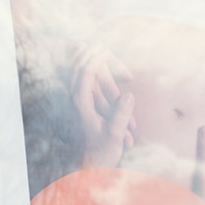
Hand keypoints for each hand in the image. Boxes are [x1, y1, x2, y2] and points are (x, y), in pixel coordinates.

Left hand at [69, 44, 136, 168]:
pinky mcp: (82, 106)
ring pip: (76, 76)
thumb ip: (121, 114)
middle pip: (76, 71)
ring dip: (83, 61)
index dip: (94, 58)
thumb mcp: (115, 134)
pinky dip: (85, 71)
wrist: (93, 163)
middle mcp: (76, 100)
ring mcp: (77, 103)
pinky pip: (81, 83)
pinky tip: (93, 66)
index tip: (104, 47)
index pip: (85, 74)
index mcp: (81, 104)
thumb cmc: (104, 150)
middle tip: (97, 41)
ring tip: (91, 47)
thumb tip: (128, 94)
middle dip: (86, 54)